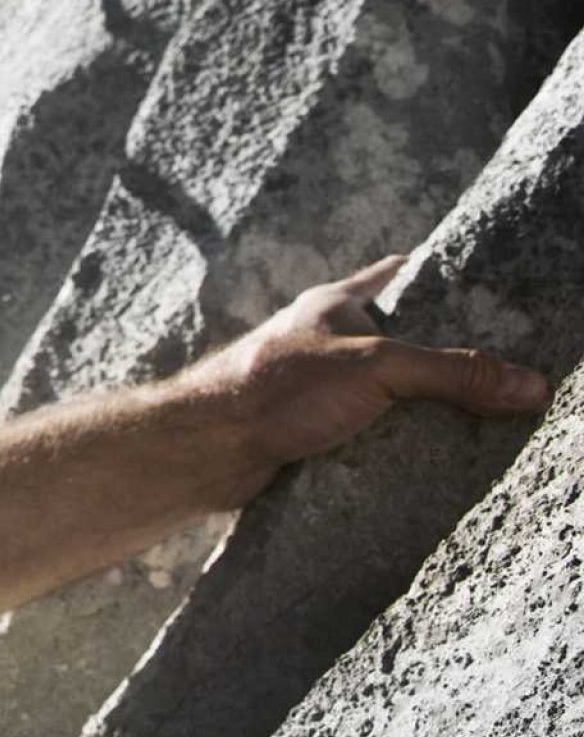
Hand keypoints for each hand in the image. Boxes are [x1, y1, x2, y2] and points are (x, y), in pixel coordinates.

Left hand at [165, 254, 551, 505]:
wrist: (206, 448)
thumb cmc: (275, 387)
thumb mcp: (376, 369)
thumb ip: (451, 374)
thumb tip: (529, 385)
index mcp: (336, 305)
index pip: (396, 275)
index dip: (440, 277)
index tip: (491, 293)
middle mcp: (326, 341)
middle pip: (399, 340)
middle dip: (445, 358)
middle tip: (503, 375)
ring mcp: (317, 387)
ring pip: (384, 391)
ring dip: (422, 407)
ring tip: (484, 421)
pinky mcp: (311, 430)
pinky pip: (367, 432)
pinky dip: (397, 443)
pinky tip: (434, 462)